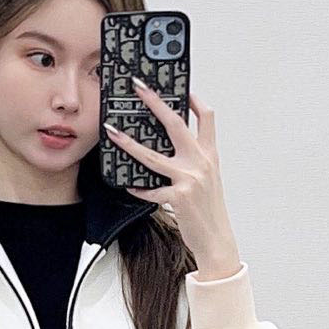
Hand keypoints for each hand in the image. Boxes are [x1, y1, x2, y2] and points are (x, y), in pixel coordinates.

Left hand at [104, 82, 242, 278]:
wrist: (216, 240)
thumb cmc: (209, 210)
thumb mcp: (209, 178)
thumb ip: (195, 159)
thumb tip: (173, 146)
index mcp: (209, 155)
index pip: (206, 118)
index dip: (195, 99)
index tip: (182, 87)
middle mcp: (200, 163)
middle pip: (175, 124)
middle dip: (155, 102)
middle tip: (139, 88)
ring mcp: (188, 179)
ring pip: (152, 156)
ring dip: (129, 143)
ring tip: (113, 132)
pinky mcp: (178, 197)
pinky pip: (149, 190)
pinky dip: (137, 188)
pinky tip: (129, 184)